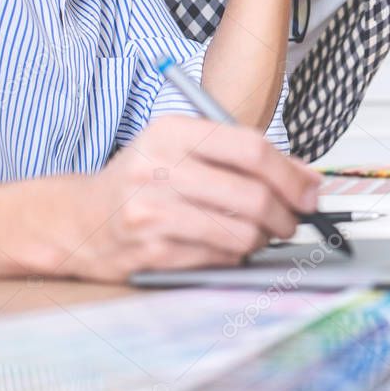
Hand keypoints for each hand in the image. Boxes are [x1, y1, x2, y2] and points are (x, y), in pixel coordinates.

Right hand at [60, 117, 320, 281]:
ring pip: (242, 233)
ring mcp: (152, 212)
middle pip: (253, 196)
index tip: (310, 193)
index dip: (292, 176)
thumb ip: (247, 157)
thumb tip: (310, 180)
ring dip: (263, 239)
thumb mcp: (187, 150)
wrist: (78, 219)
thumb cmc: (145, 180)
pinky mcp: (151, 251)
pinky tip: (225, 245)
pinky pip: (219, 258)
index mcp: (172, 132)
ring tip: (259, 234)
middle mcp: (158, 168)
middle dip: (286, 215)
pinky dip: (235, 255)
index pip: (252, 150)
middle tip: (292, 221)